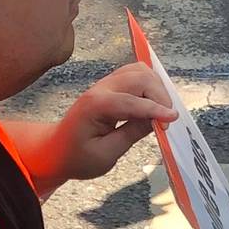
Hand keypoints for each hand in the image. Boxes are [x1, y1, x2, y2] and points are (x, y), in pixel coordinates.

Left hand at [40, 63, 174, 186]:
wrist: (56, 151)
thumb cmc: (77, 157)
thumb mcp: (105, 155)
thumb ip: (131, 134)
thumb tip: (157, 121)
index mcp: (95, 106)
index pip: (132, 101)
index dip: (155, 110)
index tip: (173, 119)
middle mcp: (100, 89)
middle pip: (139, 77)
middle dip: (159, 96)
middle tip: (166, 122)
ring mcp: (105, 84)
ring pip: (139, 71)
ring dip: (156, 88)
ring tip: (161, 112)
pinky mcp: (111, 86)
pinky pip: (135, 75)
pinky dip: (150, 85)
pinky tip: (154, 104)